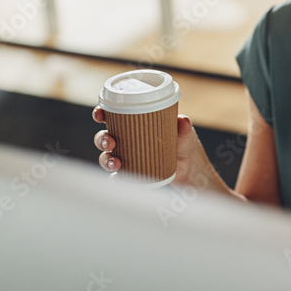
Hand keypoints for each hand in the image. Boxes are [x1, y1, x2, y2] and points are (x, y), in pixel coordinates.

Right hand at [92, 107, 221, 190]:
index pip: (112, 115)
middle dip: (102, 139)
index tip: (100, 114)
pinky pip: (117, 176)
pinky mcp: (132, 172)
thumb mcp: (185, 134)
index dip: (101, 113)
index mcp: (134, 124)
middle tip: (110, 142)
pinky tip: (117, 177)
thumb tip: (183, 120)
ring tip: (116, 162)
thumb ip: (184, 127)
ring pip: (107, 157)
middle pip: (105, 137)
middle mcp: (127, 139)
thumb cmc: (184, 144)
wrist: (190, 168)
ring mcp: (128, 157)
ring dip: (106, 159)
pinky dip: (114, 177)